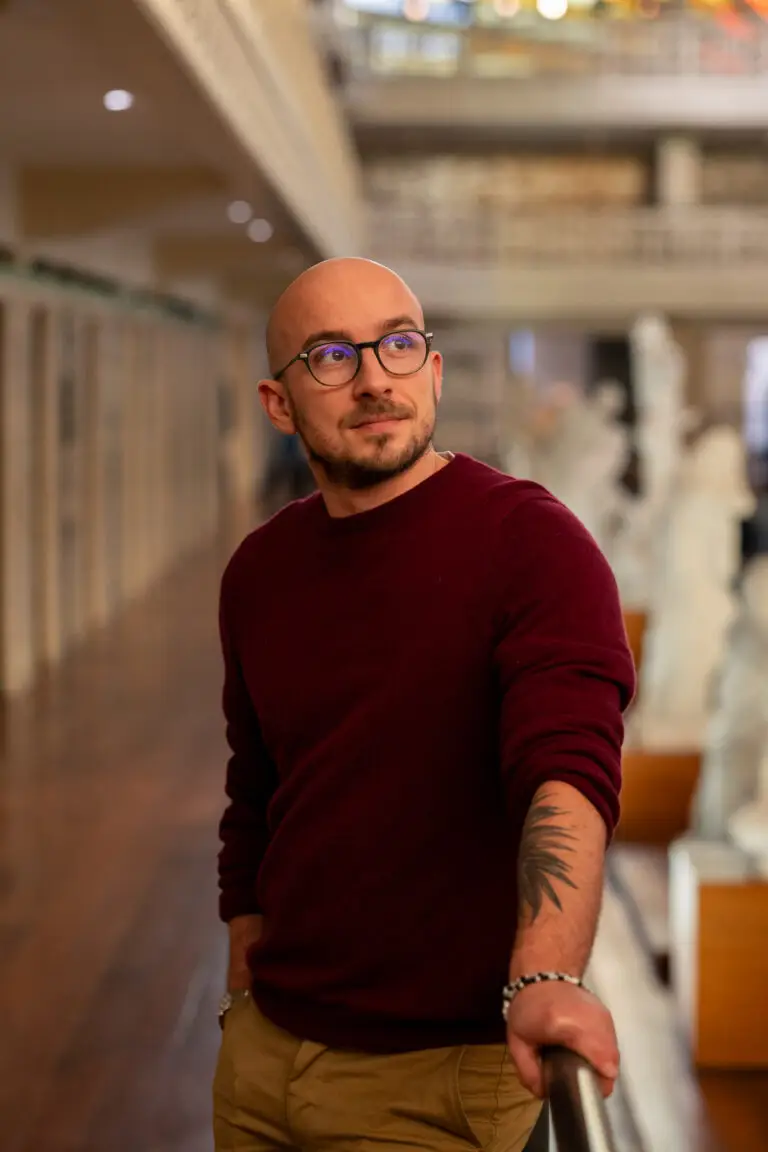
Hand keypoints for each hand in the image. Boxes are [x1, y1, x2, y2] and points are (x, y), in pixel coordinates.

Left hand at [505, 981, 618, 1099]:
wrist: (542, 976)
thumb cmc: (528, 1008)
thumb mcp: (518, 1043)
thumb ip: (530, 1072)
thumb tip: (547, 1093)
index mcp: (569, 1026)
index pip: (599, 1062)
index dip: (591, 1083)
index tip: (578, 1086)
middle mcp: (594, 1020)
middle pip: (609, 1063)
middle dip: (595, 1076)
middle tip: (576, 1076)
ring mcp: (604, 1016)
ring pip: (613, 1055)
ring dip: (599, 1065)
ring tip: (579, 1062)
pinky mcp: (608, 1015)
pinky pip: (611, 1044)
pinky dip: (602, 1052)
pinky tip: (585, 1049)